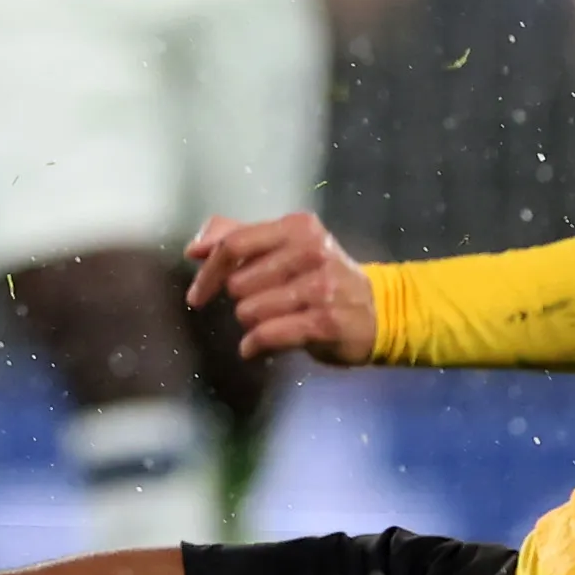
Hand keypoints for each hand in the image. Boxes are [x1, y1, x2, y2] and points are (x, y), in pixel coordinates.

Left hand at [184, 211, 379, 363]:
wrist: (379, 311)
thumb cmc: (322, 278)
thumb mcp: (287, 247)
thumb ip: (239, 237)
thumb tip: (195, 247)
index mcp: (298, 227)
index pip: (234, 244)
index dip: (208, 272)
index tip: (198, 294)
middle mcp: (311, 251)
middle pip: (238, 284)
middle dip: (243, 300)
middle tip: (268, 303)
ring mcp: (321, 287)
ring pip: (249, 311)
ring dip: (253, 324)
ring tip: (276, 321)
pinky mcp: (325, 322)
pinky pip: (267, 335)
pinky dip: (254, 346)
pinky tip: (257, 347)